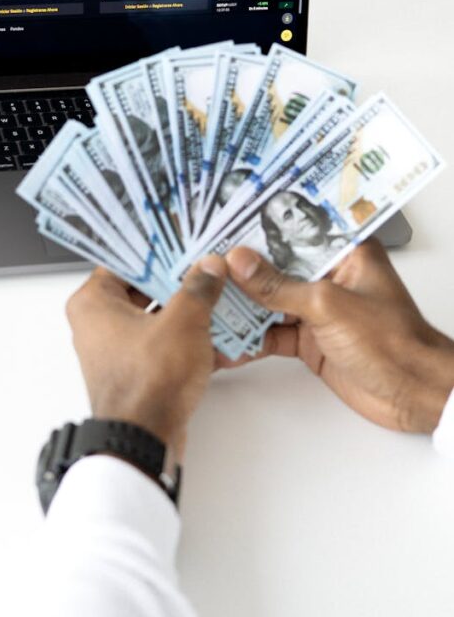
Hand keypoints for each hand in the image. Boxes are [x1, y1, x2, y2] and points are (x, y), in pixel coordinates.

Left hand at [66, 255, 228, 458]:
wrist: (144, 440)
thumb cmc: (147, 384)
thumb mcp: (183, 322)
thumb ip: (198, 288)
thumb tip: (209, 268)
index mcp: (92, 303)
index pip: (125, 261)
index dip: (158, 251)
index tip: (183, 243)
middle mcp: (96, 324)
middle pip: (142, 288)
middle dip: (178, 281)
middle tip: (205, 267)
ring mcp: (115, 350)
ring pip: (155, 317)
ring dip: (185, 310)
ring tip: (216, 295)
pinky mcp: (134, 371)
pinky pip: (161, 344)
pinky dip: (184, 338)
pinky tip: (216, 332)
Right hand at [226, 238, 453, 432]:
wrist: (414, 394)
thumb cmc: (393, 341)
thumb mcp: (328, 305)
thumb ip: (279, 286)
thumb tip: (240, 262)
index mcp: (343, 251)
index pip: (293, 230)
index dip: (258, 226)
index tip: (222, 222)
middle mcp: (328, 275)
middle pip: (275, 266)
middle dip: (241, 269)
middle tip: (202, 264)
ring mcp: (318, 309)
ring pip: (269, 301)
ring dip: (240, 306)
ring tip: (205, 300)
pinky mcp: (310, 340)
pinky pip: (272, 334)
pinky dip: (250, 338)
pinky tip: (225, 339)